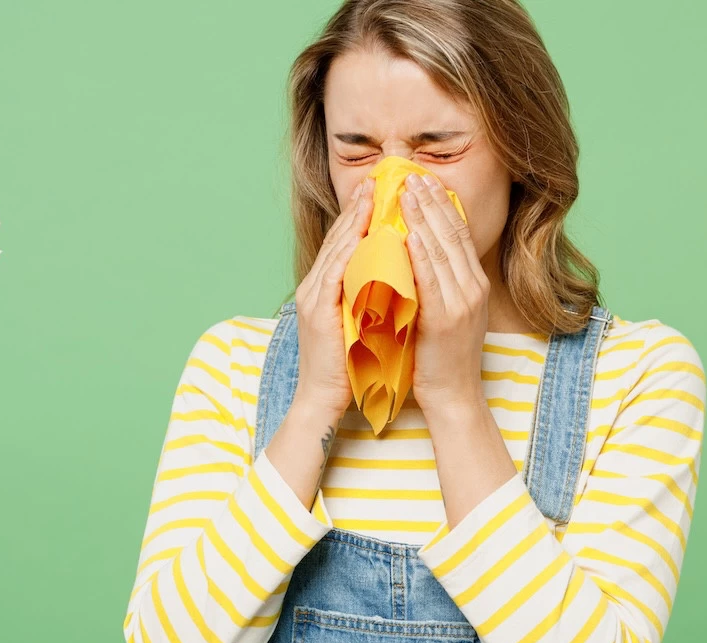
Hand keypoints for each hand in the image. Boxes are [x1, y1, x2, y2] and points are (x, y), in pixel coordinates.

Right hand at [292, 176, 374, 415]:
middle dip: (356, 208)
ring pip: (335, 249)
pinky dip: (350, 250)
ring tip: (371, 195)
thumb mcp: (360, 322)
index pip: (344, 244)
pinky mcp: (317, 310)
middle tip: (375, 180)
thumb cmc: (347, 367)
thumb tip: (393, 277)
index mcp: (324, 288)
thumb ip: (369, 296)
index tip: (378, 192)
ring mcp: (313, 296)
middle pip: (337, 238)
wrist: (324, 399)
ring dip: (354, 220)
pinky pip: (335, 272)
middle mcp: (314, 286)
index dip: (359, 216)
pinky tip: (365, 233)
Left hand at [399, 171, 490, 411]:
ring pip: (443, 250)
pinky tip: (412, 233)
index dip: (442, 205)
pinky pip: (433, 279)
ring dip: (424, 217)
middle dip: (432, 202)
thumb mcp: (445, 312)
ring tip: (407, 192)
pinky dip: (423, 254)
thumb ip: (439, 284)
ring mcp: (462, 301)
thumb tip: (419, 255)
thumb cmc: (440, 357)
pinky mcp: (447, 318)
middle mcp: (473, 287)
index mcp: (473, 283)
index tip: (424, 181)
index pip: (458, 234)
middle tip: (412, 175)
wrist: (453, 395)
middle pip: (453, 233)